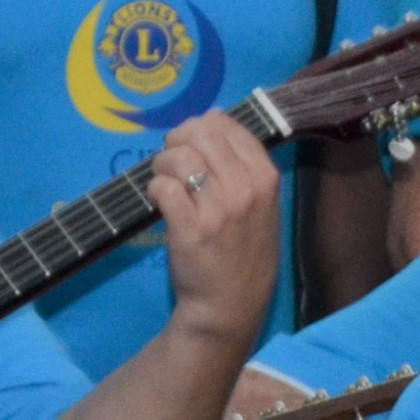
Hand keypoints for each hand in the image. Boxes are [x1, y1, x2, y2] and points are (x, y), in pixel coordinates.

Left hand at [148, 113, 281, 343]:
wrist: (231, 303)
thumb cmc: (243, 251)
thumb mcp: (260, 202)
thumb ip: (240, 161)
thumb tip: (212, 115)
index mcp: (264, 175)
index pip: (224, 124)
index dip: (199, 128)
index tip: (191, 147)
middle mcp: (245, 188)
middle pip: (200, 132)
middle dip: (177, 141)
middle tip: (172, 163)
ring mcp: (219, 209)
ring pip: (179, 156)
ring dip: (162, 165)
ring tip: (165, 182)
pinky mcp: (190, 229)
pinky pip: (163, 187)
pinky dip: (154, 189)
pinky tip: (159, 201)